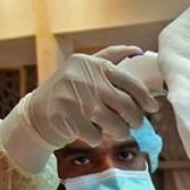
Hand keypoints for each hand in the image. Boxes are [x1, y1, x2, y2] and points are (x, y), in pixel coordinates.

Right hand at [21, 45, 159, 147]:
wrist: (36, 114)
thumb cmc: (68, 92)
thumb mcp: (84, 68)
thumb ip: (111, 58)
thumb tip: (139, 52)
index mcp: (91, 64)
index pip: (128, 80)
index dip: (144, 96)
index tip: (153, 107)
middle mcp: (83, 78)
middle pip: (125, 104)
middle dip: (136, 118)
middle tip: (138, 123)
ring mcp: (74, 99)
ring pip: (114, 123)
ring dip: (121, 131)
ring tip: (120, 132)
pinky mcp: (67, 119)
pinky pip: (96, 136)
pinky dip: (98, 138)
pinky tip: (91, 133)